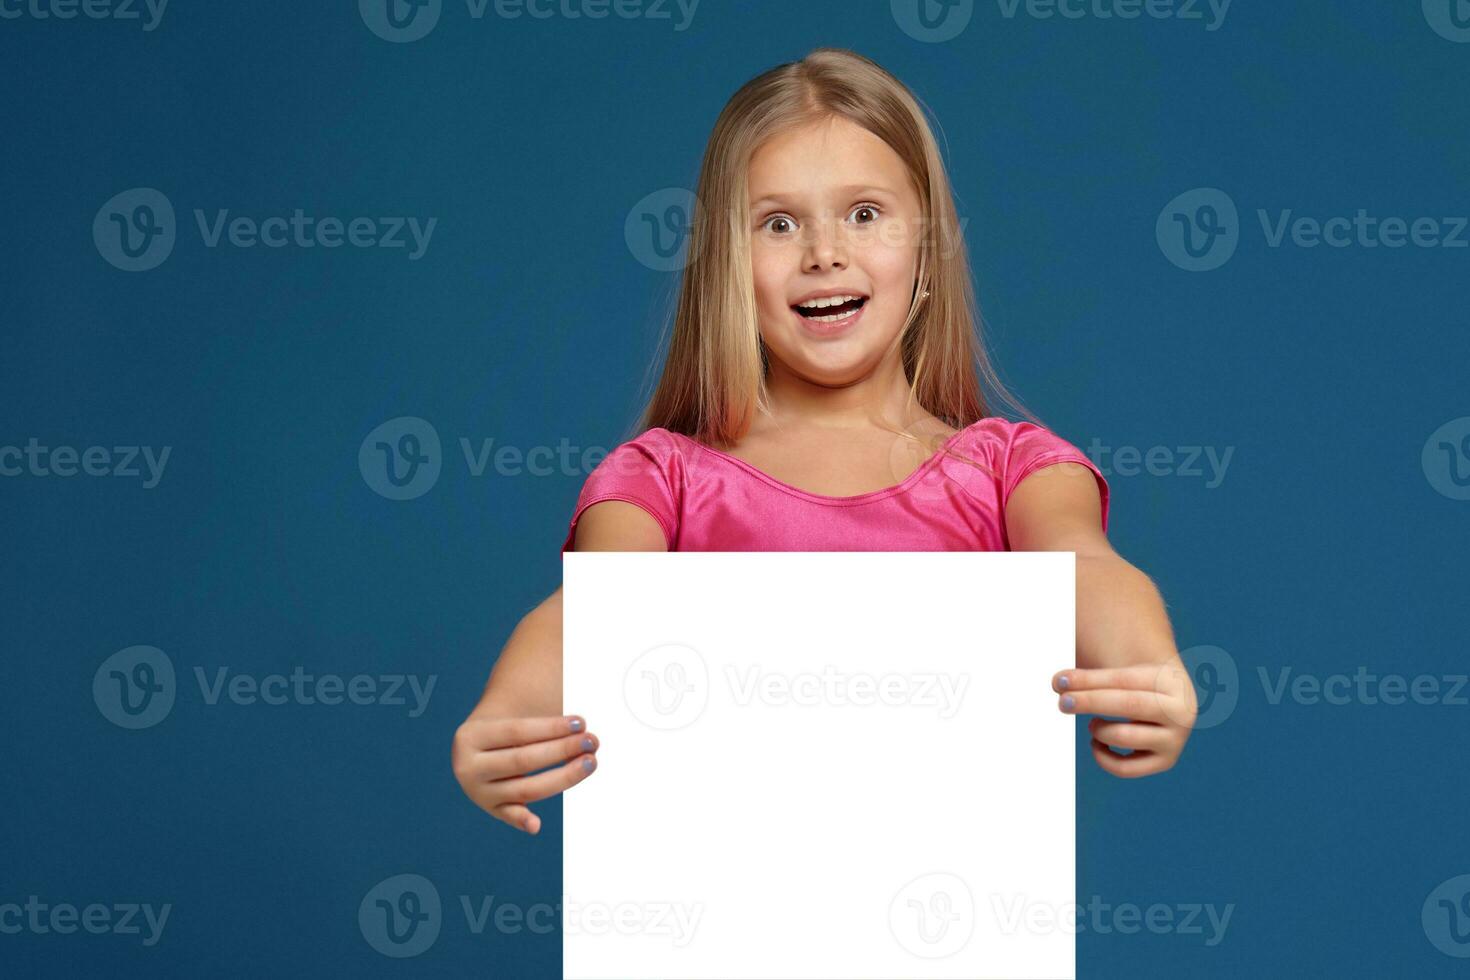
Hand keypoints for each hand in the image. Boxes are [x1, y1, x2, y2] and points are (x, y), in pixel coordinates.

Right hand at [452, 714, 599, 833]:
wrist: (481, 745)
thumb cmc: (508, 725)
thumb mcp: (513, 714)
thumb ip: (544, 722)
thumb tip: (582, 730)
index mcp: (470, 736)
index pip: (517, 731)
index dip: (551, 727)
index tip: (580, 723)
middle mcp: (468, 767)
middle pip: (523, 760)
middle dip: (562, 749)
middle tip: (592, 741)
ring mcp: (478, 792)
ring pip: (526, 788)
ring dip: (563, 777)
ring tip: (590, 762)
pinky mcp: (492, 809)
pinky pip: (509, 815)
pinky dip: (522, 821)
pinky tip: (535, 825)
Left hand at [1052, 664, 1196, 777]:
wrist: (1168, 701)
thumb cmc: (1137, 683)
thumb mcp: (1125, 670)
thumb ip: (1092, 676)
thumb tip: (1058, 684)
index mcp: (1170, 680)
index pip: (1124, 678)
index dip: (1088, 680)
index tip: (1059, 681)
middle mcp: (1179, 711)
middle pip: (1128, 704)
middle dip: (1090, 701)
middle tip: (1063, 702)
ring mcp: (1174, 739)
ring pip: (1124, 737)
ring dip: (1099, 730)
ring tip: (1093, 724)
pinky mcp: (1165, 761)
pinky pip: (1126, 768)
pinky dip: (1103, 758)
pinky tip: (1097, 743)